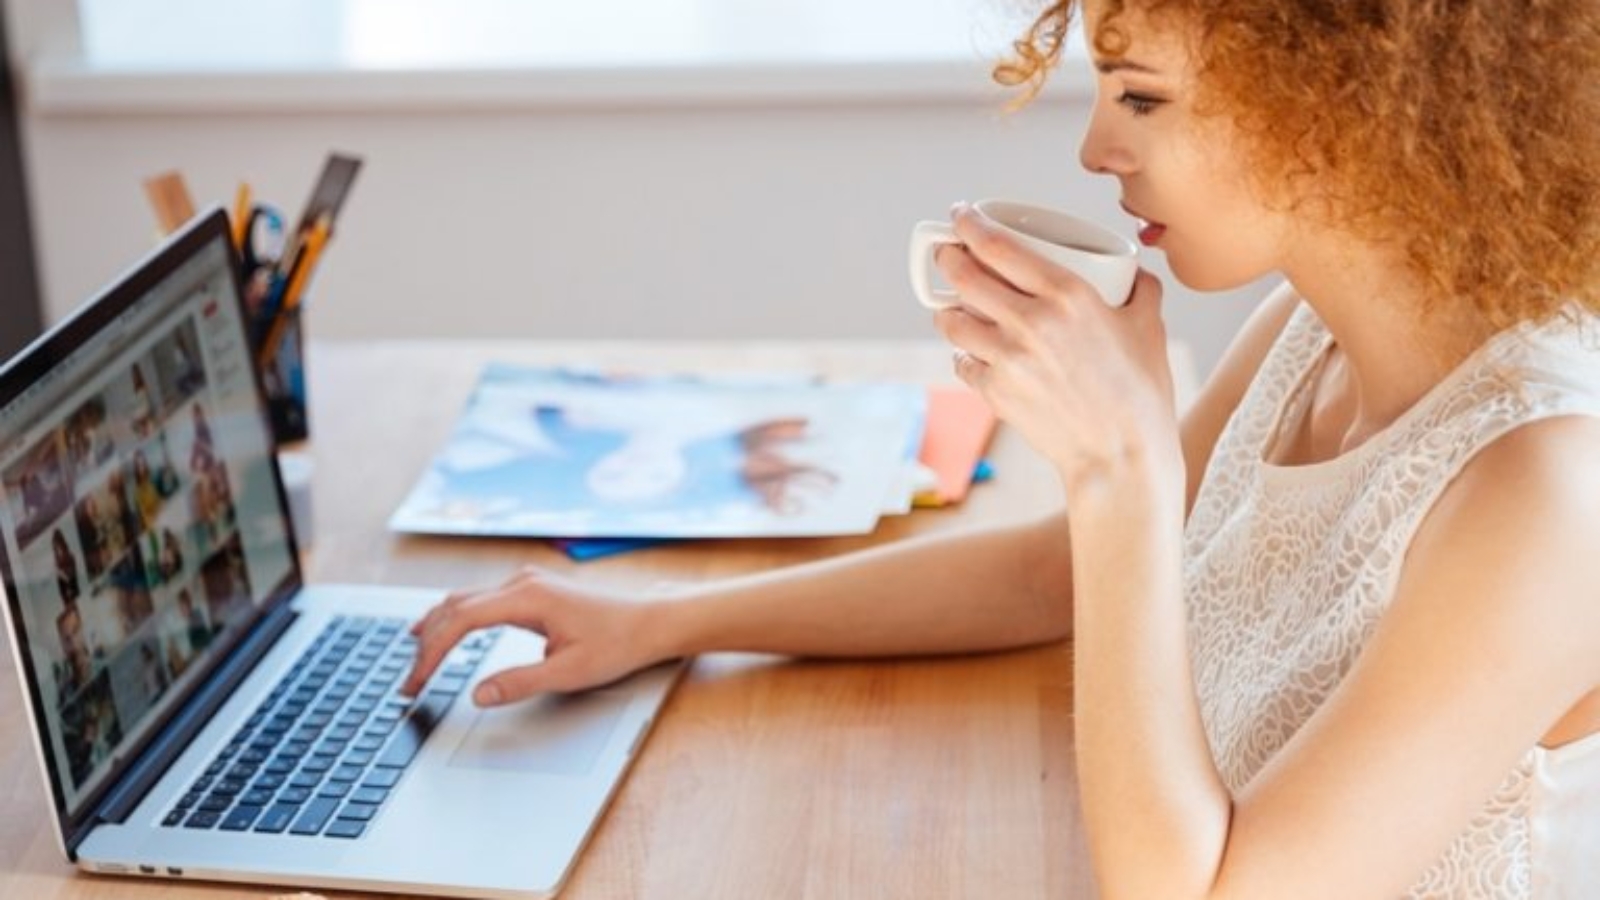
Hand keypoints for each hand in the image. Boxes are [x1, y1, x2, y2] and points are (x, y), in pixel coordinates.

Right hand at [401, 566, 672, 706]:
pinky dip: (454, 619)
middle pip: (453, 607)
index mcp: (527, 598)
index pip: (459, 621)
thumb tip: (478, 694)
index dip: (431, 654)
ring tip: (415, 662)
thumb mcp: (569, 673)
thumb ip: (520, 683)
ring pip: (463, 600)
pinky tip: (439, 630)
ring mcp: (525, 582)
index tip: (416, 684)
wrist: (650, 622)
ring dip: (436, 629)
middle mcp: (521, 582)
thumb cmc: (618, 644)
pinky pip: (478, 599)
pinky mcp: (530, 589)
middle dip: (426, 645)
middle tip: (408, 684)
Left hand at [930, 204, 1182, 494]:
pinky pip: (963, 362)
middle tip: (947, 254)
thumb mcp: (1149, 328)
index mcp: (1067, 295)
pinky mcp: (995, 393)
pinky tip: (972, 352)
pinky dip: (964, 354)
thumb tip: (1135, 272)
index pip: (999, 246)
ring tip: (952, 306)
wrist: (1121, 457)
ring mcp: (1007, 359)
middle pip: (964, 277)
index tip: (960, 215)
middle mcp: (1030, 322)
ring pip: (952, 321)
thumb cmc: (1140, 392)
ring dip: (947, 309)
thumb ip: (1141, 290)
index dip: (970, 224)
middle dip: (947, 258)